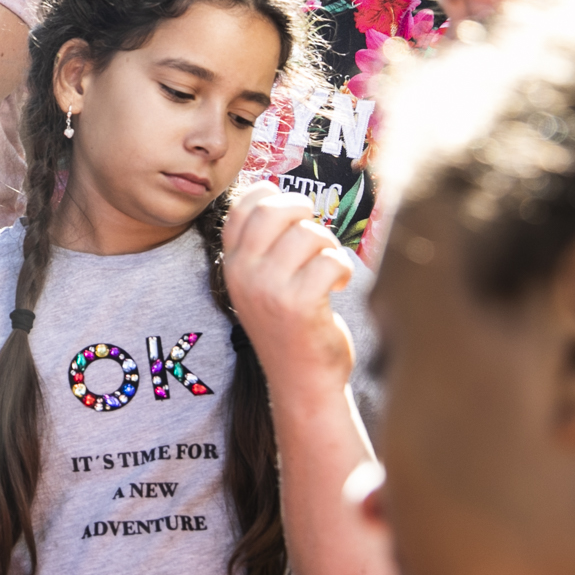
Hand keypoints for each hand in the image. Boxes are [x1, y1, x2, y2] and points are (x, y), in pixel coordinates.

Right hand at [221, 181, 357, 400]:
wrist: (301, 379)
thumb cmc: (290, 325)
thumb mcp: (261, 283)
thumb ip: (263, 245)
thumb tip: (277, 194)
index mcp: (232, 264)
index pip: (243, 207)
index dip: (271, 195)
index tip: (293, 211)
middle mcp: (243, 273)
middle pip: (273, 210)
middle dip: (304, 212)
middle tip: (316, 235)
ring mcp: (268, 289)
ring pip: (308, 234)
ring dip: (328, 246)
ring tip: (328, 268)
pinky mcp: (299, 304)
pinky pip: (329, 260)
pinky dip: (342, 269)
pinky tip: (338, 285)